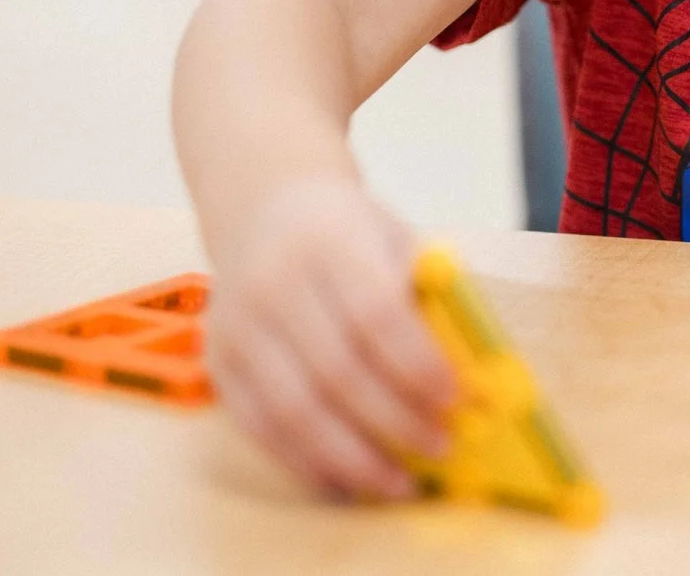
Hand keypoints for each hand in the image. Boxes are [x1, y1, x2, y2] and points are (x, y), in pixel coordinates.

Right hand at [206, 175, 456, 498]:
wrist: (265, 207)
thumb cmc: (348, 231)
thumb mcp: (394, 238)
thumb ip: (425, 297)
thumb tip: (472, 373)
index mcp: (328, 241)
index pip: (375, 313)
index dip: (418, 364)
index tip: (459, 399)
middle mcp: (273, 284)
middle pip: (336, 370)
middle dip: (395, 420)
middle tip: (441, 447)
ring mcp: (236, 328)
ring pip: (292, 410)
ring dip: (352, 458)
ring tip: (399, 483)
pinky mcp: (217, 365)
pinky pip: (260, 429)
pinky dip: (305, 464)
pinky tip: (347, 483)